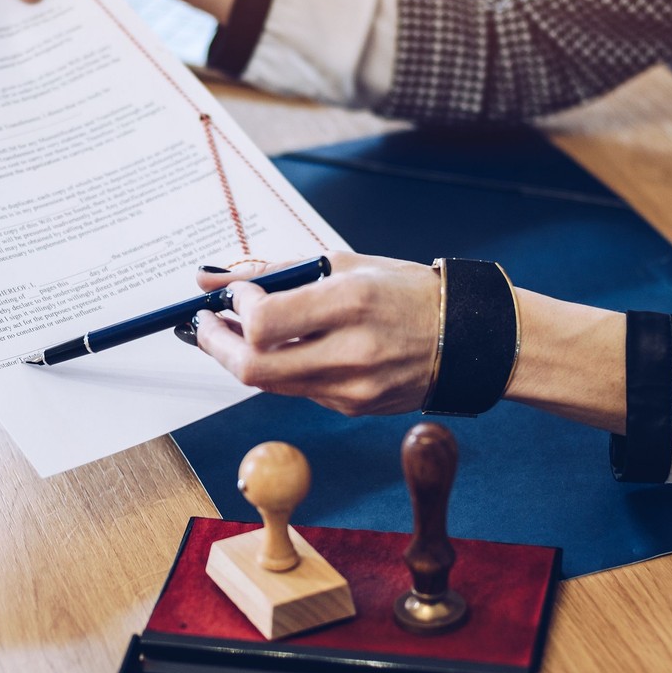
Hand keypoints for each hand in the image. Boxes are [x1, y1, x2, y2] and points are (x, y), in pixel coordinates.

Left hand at [183, 253, 439, 416]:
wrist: (467, 339)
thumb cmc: (404, 291)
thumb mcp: (343, 265)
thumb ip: (274, 271)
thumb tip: (210, 278)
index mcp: (351, 303)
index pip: (264, 323)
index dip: (237, 308)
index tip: (237, 294)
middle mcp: (351, 352)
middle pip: (252, 367)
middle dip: (215, 344)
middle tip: (204, 323)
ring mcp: (351, 388)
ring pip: (268, 383)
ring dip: (239, 357)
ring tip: (233, 331)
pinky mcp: (351, 407)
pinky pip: (296, 389)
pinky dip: (278, 368)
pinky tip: (282, 348)